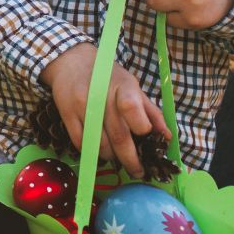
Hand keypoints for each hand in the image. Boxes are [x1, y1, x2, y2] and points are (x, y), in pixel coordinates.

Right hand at [39, 43, 167, 178]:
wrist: (71, 62)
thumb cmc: (108, 76)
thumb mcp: (132, 86)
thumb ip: (151, 111)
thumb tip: (167, 138)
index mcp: (122, 86)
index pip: (131, 108)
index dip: (141, 127)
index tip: (145, 136)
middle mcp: (100, 95)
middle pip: (118, 136)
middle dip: (131, 160)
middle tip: (138, 171)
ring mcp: (81, 106)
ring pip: (99, 145)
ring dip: (112, 157)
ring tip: (118, 158)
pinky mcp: (66, 115)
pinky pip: (81, 144)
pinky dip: (93, 153)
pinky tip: (100, 151)